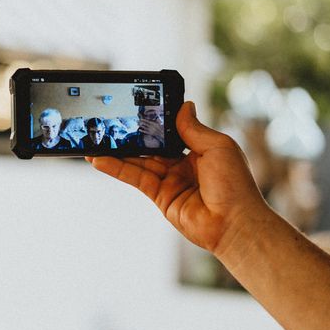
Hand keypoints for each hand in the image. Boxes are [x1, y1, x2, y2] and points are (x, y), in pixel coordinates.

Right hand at [87, 102, 265, 253]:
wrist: (234, 223)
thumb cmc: (235, 185)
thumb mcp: (217, 146)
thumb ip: (194, 128)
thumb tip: (184, 106)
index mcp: (200, 150)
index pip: (171, 132)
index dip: (155, 122)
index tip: (137, 109)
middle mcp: (183, 165)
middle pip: (151, 147)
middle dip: (131, 136)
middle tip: (108, 124)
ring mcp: (170, 181)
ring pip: (139, 162)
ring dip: (116, 153)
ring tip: (94, 141)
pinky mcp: (160, 197)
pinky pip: (136, 178)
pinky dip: (117, 169)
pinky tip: (100, 160)